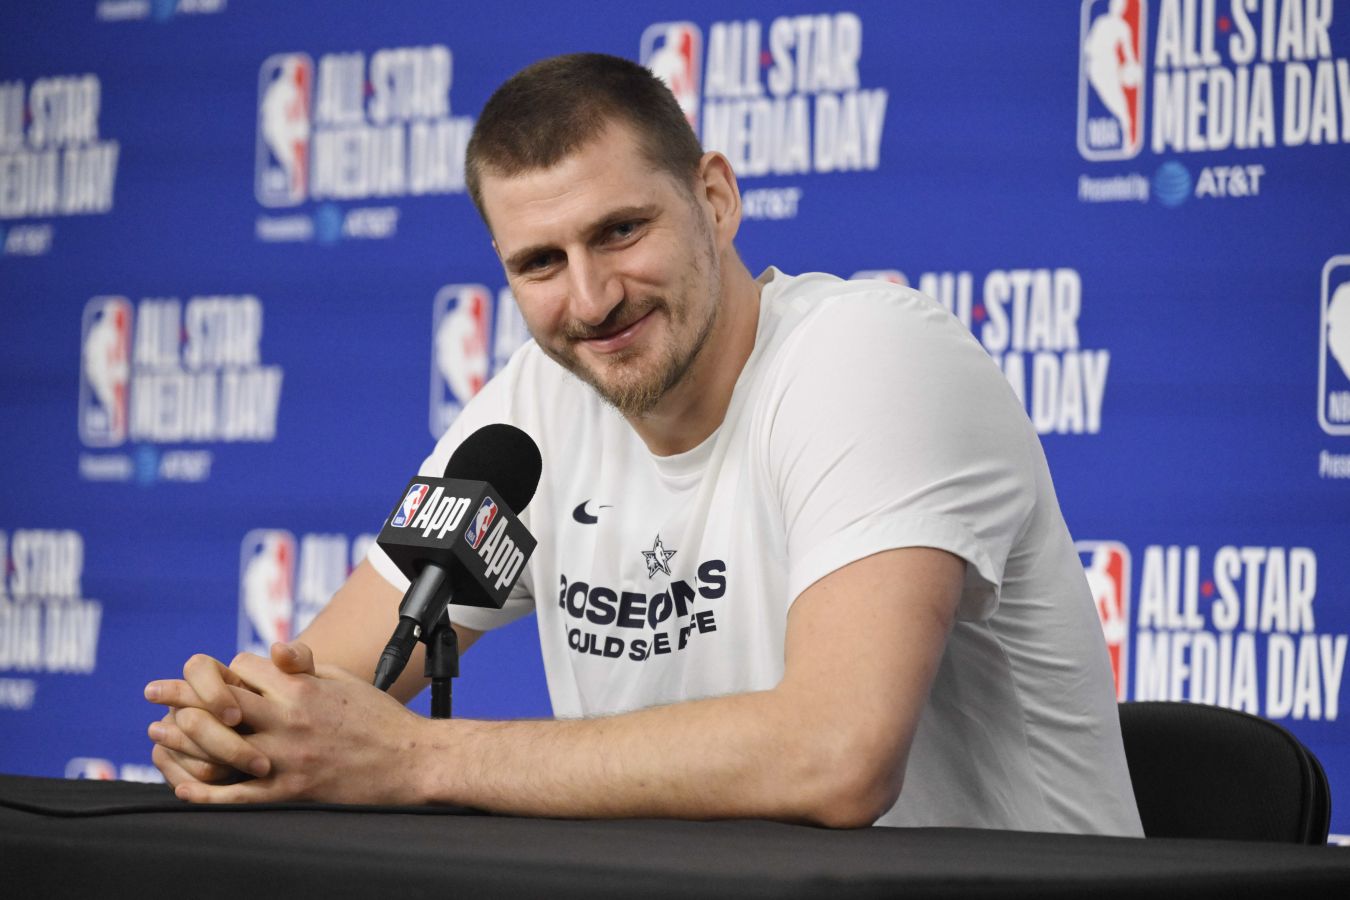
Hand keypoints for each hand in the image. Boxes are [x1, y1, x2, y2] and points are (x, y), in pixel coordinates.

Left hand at [159, 642, 431, 804]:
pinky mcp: (291, 790)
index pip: (243, 667)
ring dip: (182, 738)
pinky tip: (184, 786)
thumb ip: (304, 664)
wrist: (409, 760)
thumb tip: (272, 651)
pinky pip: (238, 793)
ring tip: (157, 734)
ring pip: (219, 744)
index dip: (227, 669)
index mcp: (301, 687)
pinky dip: (206, 791)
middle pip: (219, 700)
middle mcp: (288, 718)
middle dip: (181, 693)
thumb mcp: (342, 678)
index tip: (219, 676)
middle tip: (153, 692)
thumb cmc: (378, 717)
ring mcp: (286, 756)